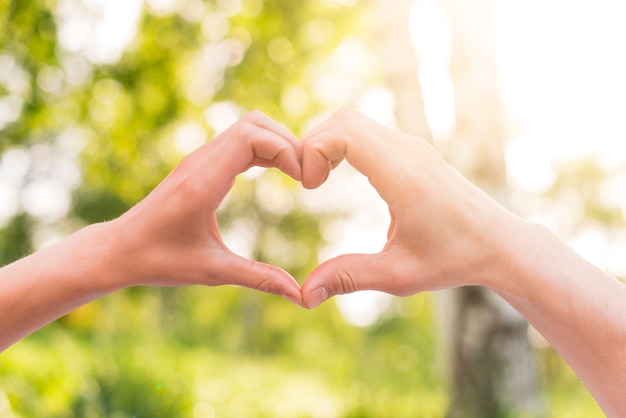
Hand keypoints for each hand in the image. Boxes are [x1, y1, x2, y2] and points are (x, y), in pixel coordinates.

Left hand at [109, 111, 303, 304]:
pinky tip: (276, 172)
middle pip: (254, 123)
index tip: (303, 181)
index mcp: (204, 182)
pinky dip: (262, 148)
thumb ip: (259, 278)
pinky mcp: (199, 164)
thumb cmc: (159, 261)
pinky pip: (237, 140)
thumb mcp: (213, 272)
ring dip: (276, 143)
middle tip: (306, 175)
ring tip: (297, 173)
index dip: (285, 149)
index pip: (251, 137)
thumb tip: (300, 296)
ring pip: (246, 127)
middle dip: (287, 142)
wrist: (119, 249)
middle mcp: (201, 162)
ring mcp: (198, 159)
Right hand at [300, 108, 514, 307]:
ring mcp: (412, 148)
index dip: (313, 151)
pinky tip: (340, 177)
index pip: (343, 132)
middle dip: (314, 144)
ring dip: (329, 143)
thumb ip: (348, 277)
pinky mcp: (414, 153)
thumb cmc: (454, 259)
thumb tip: (304, 294)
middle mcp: (407, 151)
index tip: (310, 187)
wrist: (499, 244)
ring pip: (355, 121)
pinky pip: (369, 132)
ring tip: (319, 181)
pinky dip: (345, 145)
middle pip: (344, 119)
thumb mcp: (398, 275)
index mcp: (402, 174)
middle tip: (308, 183)